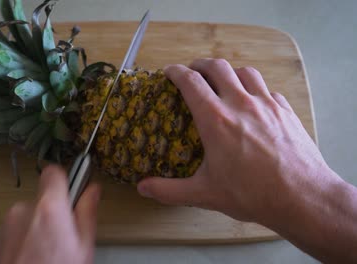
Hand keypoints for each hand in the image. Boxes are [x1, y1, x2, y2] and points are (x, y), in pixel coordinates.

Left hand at [0, 165, 100, 263]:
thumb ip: (87, 213)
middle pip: (43, 199)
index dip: (65, 180)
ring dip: (37, 229)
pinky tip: (31, 260)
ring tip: (46, 255)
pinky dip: (24, 240)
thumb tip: (93, 190)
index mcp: (48, 208)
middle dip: (53, 213)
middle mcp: (22, 210)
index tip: (72, 193)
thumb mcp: (83, 248)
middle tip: (64, 239)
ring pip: (28, 216)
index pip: (54, 172)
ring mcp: (5, 225)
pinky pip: (15, 230)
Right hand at [137, 59, 339, 223]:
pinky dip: (255, 89)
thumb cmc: (251, 194)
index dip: (176, 72)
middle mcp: (240, 104)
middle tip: (193, 71)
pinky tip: (254, 102)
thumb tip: (142, 188)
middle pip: (217, 67)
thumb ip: (169, 190)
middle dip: (200, 64)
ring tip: (223, 81)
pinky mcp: (286, 111)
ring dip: (229, 72)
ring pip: (245, 72)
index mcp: (215, 119)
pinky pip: (267, 90)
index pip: (190, 82)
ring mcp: (266, 104)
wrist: (302, 197)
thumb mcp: (205, 194)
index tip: (169, 72)